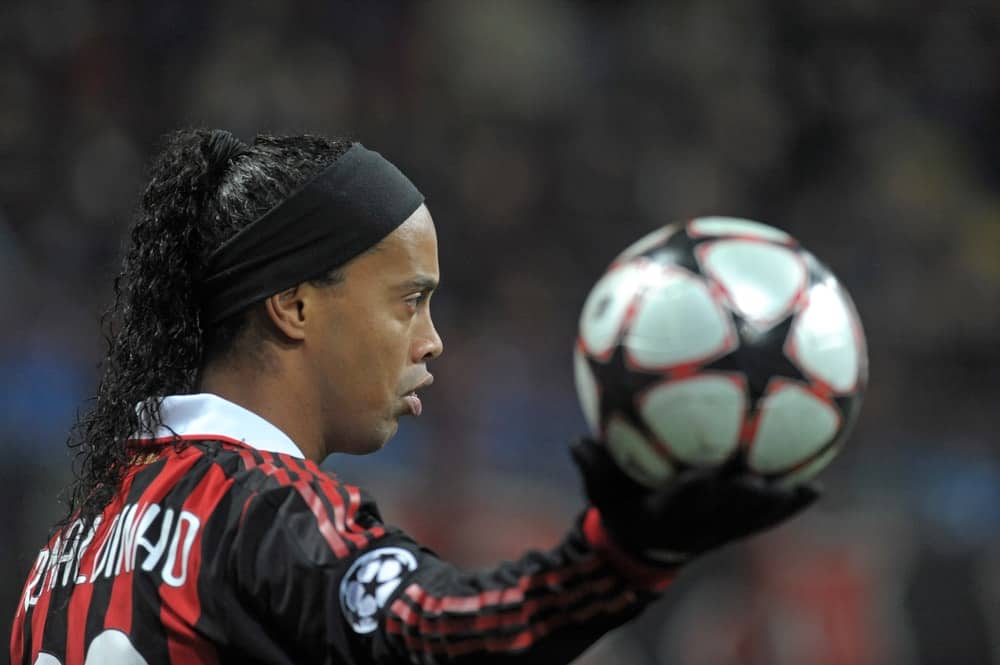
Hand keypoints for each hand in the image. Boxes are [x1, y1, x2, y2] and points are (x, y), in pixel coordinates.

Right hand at [570, 438, 818, 563]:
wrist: (641, 554)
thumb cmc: (620, 512)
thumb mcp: (600, 493)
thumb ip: (593, 466)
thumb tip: (574, 441)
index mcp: (666, 512)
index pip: (680, 501)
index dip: (692, 490)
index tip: (702, 473)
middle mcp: (698, 524)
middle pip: (723, 511)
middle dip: (739, 498)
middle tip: (757, 479)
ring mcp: (720, 530)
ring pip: (751, 519)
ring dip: (774, 505)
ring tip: (804, 488)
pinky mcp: (735, 532)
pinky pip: (766, 520)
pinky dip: (789, 507)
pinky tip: (815, 489)